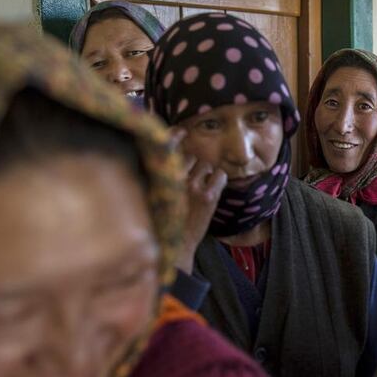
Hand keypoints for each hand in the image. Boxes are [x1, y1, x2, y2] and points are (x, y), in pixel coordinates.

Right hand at [172, 131, 227, 273]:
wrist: (175, 245)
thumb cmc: (164, 218)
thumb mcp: (155, 192)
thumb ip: (161, 173)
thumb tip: (172, 152)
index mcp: (159, 175)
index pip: (167, 147)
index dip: (175, 136)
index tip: (180, 131)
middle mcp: (174, 177)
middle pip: (191, 155)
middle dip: (195, 163)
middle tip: (195, 178)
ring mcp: (192, 186)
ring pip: (206, 164)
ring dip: (207, 172)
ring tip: (202, 188)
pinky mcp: (208, 196)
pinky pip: (220, 175)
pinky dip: (219, 180)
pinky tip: (214, 190)